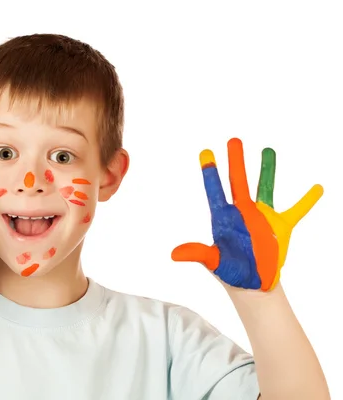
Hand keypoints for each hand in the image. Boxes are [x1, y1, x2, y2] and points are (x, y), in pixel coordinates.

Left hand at [171, 138, 322, 290]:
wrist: (252, 285)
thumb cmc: (230, 273)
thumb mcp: (215, 262)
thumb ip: (198, 254)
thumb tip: (174, 254)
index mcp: (224, 219)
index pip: (215, 191)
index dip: (210, 173)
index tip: (205, 152)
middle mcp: (242, 213)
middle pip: (238, 181)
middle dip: (235, 161)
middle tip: (233, 140)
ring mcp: (261, 217)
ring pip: (264, 187)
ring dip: (266, 169)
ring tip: (267, 150)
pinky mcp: (280, 226)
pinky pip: (297, 210)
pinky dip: (307, 200)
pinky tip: (317, 188)